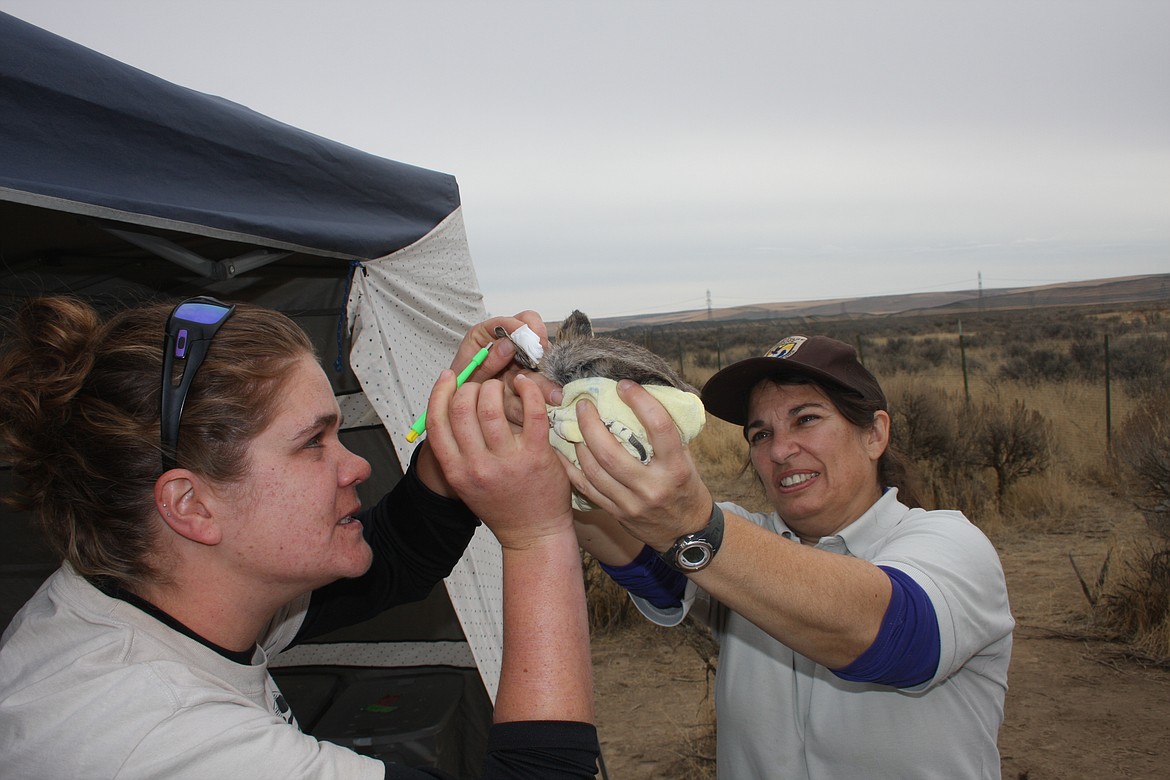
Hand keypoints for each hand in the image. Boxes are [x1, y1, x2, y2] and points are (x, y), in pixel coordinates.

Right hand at [413, 311, 551, 496]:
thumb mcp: (466, 483)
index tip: (448, 377)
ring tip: (501, 386)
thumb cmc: (502, 505)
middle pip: (462, 409)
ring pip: (491, 407)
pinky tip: (525, 384)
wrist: (534, 533)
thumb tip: (450, 409)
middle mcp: (478, 466)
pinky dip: (528, 390)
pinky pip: (530, 412)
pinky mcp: (536, 456)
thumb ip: (456, 452)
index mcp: (456, 471)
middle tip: (481, 385)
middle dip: (469, 387)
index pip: (436, 422)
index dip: (439, 393)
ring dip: (495, 387)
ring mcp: (507, 461)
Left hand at [564, 380, 712, 550]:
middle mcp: (652, 486)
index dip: (640, 401)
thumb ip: (666, 436)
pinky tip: (564, 449)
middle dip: (591, 424)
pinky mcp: (616, 513)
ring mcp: (631, 502)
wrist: (686, 533)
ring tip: (573, 424)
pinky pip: (586, 487)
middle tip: (583, 404)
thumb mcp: (686, 460)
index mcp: (675, 467)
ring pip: (594, 469)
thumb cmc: (686, 487)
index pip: (659, 427)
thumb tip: (643, 399)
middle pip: (611, 451)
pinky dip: (572, 466)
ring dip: (579, 442)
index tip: (624, 386)